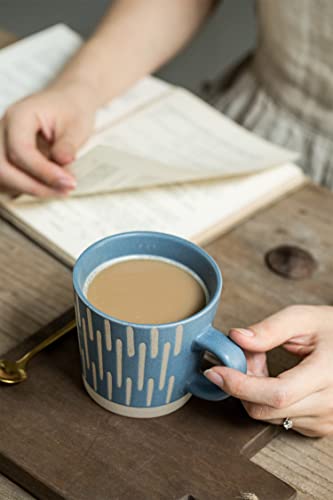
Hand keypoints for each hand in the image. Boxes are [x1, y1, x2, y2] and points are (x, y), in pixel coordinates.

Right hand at [0, 82, 95, 196]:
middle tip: (63, 191)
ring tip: (60, 190)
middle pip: (3, 167)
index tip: (68, 182)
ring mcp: (1, 143)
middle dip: (33, 186)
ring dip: (30, 189)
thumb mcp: (77, 126)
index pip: (20, 150)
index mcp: (19, 116)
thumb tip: (62, 163)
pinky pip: (7, 179)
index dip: (43, 171)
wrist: (66, 103)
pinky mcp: (6, 156)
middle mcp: (3, 129)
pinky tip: (49, 187)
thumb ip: (67, 145)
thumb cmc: (71, 111)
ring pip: (2, 176)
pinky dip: (26, 187)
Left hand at [205, 305, 332, 436]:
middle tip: (247, 356)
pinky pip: (280, 419)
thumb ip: (270, 329)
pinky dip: (266, 401)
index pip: (277, 393)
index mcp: (327, 373)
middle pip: (266, 409)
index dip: (240, 385)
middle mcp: (329, 404)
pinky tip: (275, 379)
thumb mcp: (304, 318)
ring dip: (253, 392)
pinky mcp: (320, 428)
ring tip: (264, 364)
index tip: (215, 372)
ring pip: (269, 416)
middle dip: (242, 384)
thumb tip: (236, 338)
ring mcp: (325, 420)